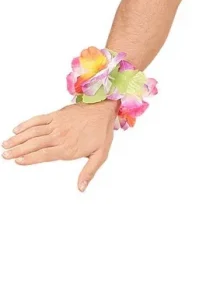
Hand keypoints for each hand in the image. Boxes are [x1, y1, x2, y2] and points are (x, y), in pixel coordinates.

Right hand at [2, 99, 119, 190]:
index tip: (18, 162)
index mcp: (68, 148)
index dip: (29, 158)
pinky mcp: (56, 115)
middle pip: (34, 144)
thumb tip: (81, 188)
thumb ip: (88, 172)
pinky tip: (17, 130)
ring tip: (6, 144)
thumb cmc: (102, 132)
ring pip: (33, 132)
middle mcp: (59, 136)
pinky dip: (26, 124)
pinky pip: (38, 120)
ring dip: (18, 139)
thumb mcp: (100, 155)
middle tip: (5, 155)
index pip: (44, 155)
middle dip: (18, 150)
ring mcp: (56, 125)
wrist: (104, 109)